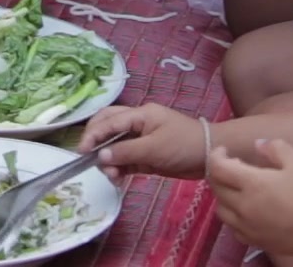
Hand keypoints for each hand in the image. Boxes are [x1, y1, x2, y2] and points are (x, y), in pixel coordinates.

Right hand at [81, 104, 208, 179]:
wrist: (210, 156)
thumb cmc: (183, 145)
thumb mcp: (154, 148)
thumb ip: (126, 152)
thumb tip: (100, 156)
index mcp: (140, 115)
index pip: (109, 120)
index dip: (93, 134)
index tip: (81, 151)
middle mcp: (138, 124)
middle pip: (108, 127)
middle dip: (97, 142)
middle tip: (89, 158)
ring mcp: (142, 139)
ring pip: (116, 145)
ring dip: (109, 159)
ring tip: (110, 175)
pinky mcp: (147, 155)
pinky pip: (126, 159)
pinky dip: (119, 168)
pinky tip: (116, 178)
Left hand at [207, 142, 292, 254]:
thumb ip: (275, 147)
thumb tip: (257, 144)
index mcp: (252, 184)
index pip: (218, 168)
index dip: (216, 156)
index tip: (224, 151)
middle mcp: (243, 206)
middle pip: (216, 188)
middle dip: (218, 173)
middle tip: (230, 165)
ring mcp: (247, 226)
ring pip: (221, 209)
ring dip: (223, 195)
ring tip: (235, 187)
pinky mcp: (254, 240)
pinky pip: (232, 227)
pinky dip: (232, 216)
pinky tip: (244, 210)